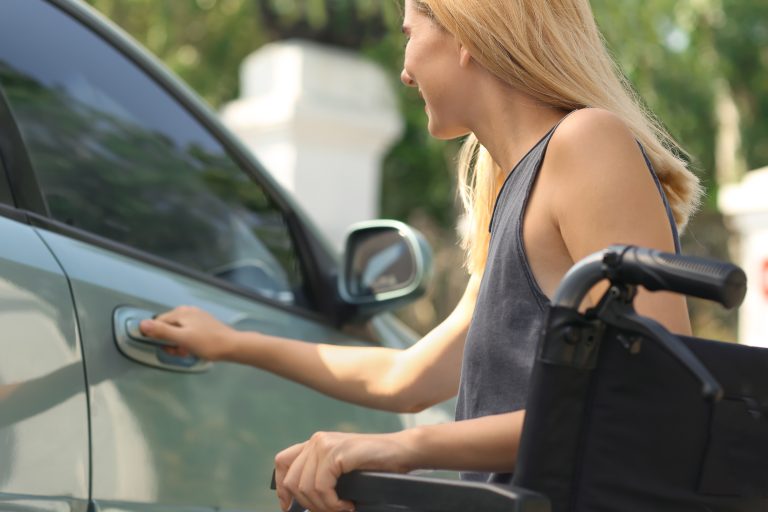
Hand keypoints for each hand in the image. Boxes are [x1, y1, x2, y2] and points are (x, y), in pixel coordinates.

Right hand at [139, 306, 237, 360]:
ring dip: (179, 344)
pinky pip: (188, 333)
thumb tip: (141, 324)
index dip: (159, 337)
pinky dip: (188, 342)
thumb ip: (162, 331)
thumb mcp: (182, 338)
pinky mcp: (204, 324)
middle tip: (180, 351)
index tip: (168, 348)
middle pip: (168, 327)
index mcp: (181, 312)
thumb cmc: (207, 343)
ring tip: (188, 351)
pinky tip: (194, 349)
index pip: (158, 323)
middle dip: (171, 341)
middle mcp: (188, 311)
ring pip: (178, 331)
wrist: (233, 346)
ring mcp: (197, 317)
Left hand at [274, 431, 414, 511]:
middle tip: (330, 511)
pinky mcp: (337, 452)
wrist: (401, 451)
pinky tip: (347, 505)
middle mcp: (316, 441)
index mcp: (315, 443)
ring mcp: (325, 444)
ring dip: (324, 506)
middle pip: (292, 481)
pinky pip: (321, 487)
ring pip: (305, 487)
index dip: (282, 488)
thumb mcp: (341, 468)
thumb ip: (321, 474)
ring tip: (341, 509)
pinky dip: (333, 503)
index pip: (282, 463)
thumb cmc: (375, 464)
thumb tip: (299, 501)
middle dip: (307, 504)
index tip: (290, 507)